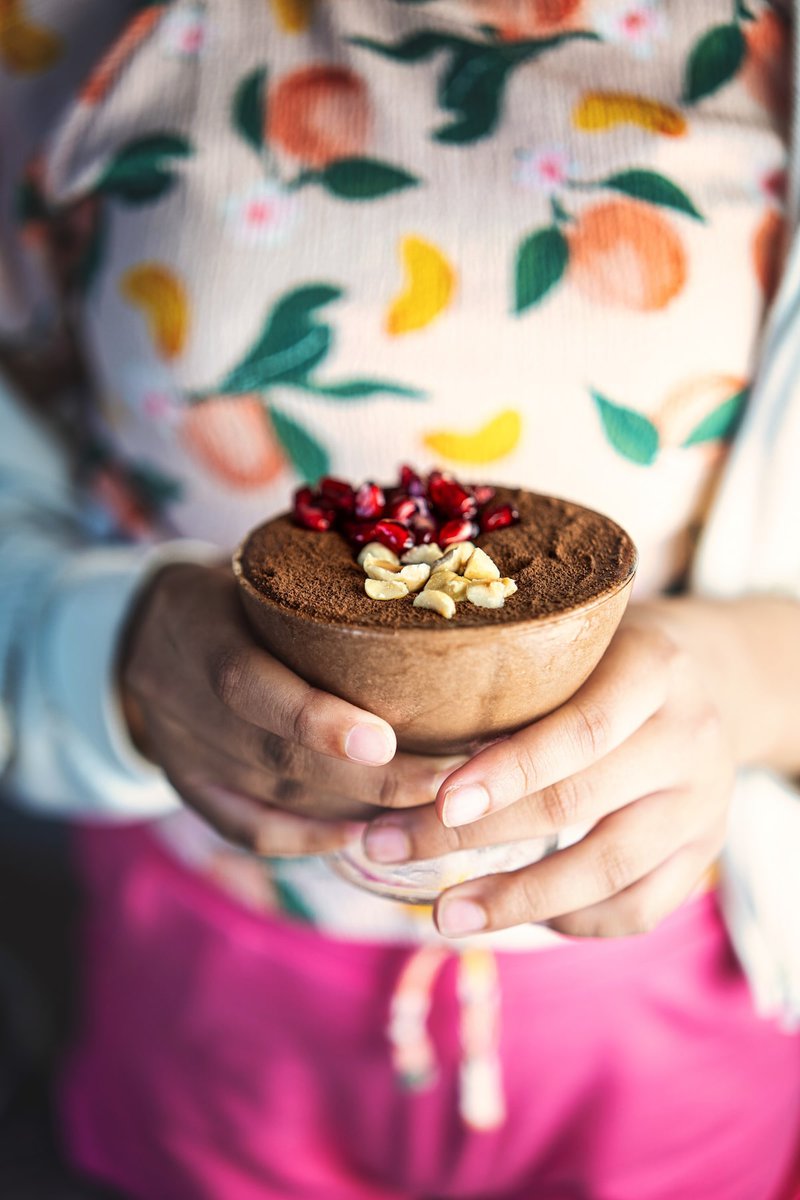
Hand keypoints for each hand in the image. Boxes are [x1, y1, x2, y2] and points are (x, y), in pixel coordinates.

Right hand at [120, 562, 447, 855]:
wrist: (143, 627)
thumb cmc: (229, 583)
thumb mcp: (256, 563)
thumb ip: (314, 578)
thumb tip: (416, 577)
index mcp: (194, 625)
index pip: (245, 683)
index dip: (312, 719)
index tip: (385, 740)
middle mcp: (177, 696)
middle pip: (275, 755)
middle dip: (368, 778)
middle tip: (446, 779)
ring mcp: (179, 750)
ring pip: (273, 796)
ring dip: (354, 808)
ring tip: (430, 805)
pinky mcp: (188, 786)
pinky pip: (247, 827)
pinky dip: (307, 837)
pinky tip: (362, 834)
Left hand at [362, 603, 736, 937]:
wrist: (713, 678)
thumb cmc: (607, 655)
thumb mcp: (576, 639)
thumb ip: (517, 677)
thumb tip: (403, 739)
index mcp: (655, 668)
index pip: (582, 731)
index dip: (508, 771)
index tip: (436, 800)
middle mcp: (690, 736)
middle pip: (577, 802)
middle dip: (472, 836)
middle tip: (388, 848)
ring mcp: (705, 801)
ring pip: (609, 869)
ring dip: (516, 899)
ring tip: (443, 913)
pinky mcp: (706, 850)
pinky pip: (639, 908)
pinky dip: (573, 920)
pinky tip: (519, 914)